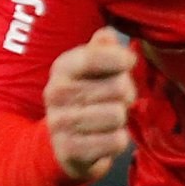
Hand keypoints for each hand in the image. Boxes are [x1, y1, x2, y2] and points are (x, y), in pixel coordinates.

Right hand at [43, 27, 139, 181]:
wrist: (62, 145)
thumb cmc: (85, 98)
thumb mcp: (90, 70)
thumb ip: (101, 50)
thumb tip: (107, 35)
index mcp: (62, 68)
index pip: (95, 57)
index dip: (120, 59)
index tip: (129, 63)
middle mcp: (55, 93)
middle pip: (118, 87)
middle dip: (127, 94)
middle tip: (117, 100)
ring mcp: (60, 123)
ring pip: (118, 115)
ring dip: (121, 119)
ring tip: (109, 119)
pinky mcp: (70, 150)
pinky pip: (116, 141)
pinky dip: (118, 141)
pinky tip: (105, 138)